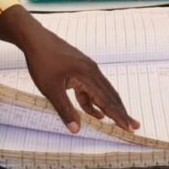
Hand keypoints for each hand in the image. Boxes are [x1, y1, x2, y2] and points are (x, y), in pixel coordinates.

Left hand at [16, 15, 139, 132]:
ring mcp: (87, 68)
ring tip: (117, 121)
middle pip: (110, 95)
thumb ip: (65, 110)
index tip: (129, 127)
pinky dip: (93, 101)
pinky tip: (95, 112)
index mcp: (88, 75)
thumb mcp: (51, 89)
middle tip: (133, 126)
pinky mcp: (80, 69)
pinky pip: (91, 88)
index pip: (106, 100)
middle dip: (121, 112)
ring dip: (108, 107)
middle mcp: (92, 71)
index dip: (118, 116)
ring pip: (101, 92)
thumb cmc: (42, 61)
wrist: (35, 39)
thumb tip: (76, 129)